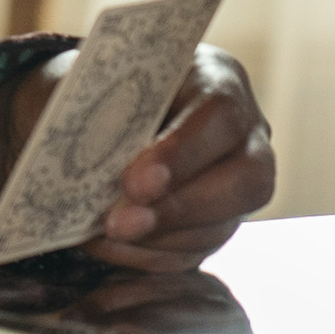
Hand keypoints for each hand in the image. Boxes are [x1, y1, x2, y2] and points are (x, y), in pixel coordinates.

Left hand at [0, 44, 275, 272]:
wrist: (87, 116)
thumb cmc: (94, 91)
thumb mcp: (92, 85)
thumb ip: (101, 111)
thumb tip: (91, 153)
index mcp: (217, 78)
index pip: (220, 115)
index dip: (182, 152)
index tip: (134, 182)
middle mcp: (243, 133)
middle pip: (247, 179)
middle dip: (178, 207)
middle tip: (119, 224)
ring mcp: (236, 182)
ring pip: (222, 225)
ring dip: (157, 239)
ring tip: (104, 235)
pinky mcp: (215, 222)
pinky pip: (195, 251)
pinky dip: (149, 255)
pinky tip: (109, 245)